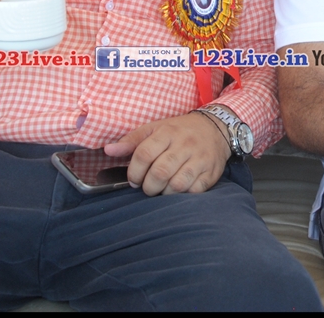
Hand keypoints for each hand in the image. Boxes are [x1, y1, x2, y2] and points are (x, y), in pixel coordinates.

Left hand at [103, 112, 231, 195]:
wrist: (215, 128)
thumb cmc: (179, 131)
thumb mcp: (155, 128)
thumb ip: (131, 141)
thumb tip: (108, 150)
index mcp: (167, 132)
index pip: (144, 154)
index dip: (134, 172)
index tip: (133, 179)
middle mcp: (184, 144)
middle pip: (160, 172)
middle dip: (148, 186)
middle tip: (147, 187)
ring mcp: (200, 159)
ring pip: (177, 184)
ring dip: (164, 192)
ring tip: (161, 189)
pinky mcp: (211, 172)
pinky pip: (194, 191)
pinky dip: (183, 195)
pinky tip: (178, 190)